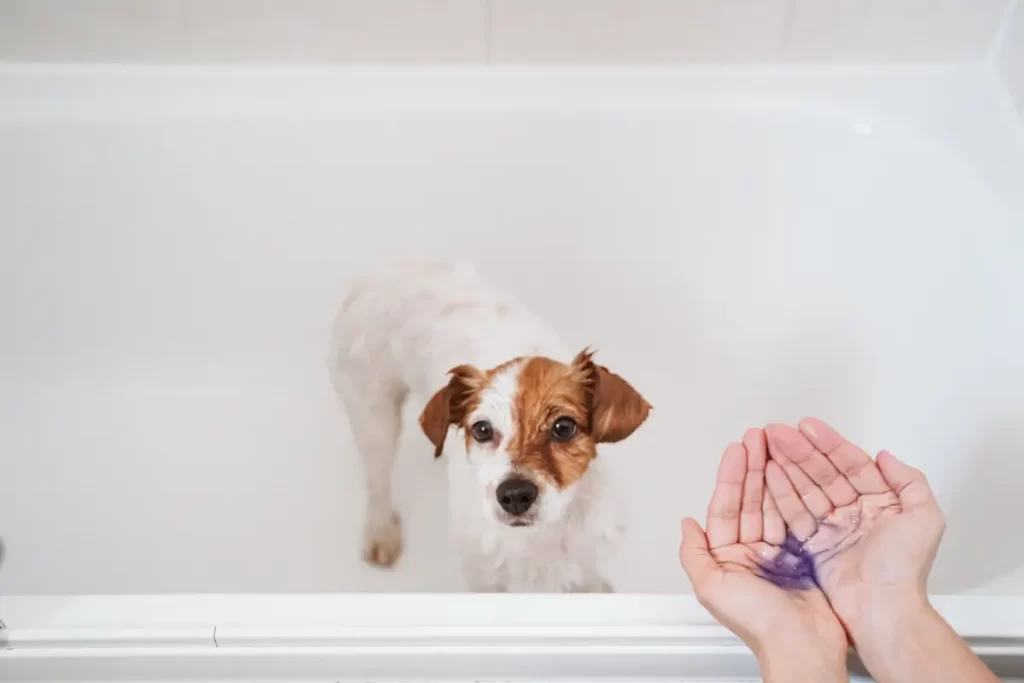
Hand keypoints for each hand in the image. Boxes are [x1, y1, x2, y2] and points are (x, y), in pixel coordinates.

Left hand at [680, 429, 847, 680]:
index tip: (737, 449)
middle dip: (753, 466)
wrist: (804, 646)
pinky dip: (795, 493)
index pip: (726, 507)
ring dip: (773, 474)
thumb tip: (685, 523)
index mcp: (728, 558)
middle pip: (750, 499)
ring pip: (773, 503)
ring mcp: (779, 554)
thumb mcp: (712, 588)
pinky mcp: (804, 556)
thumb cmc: (760, 625)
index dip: (731, 476)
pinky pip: (797, 516)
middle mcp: (751, 553)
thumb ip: (694, 554)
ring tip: (776, 445)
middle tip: (759, 437)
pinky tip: (794, 473)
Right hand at [762, 418, 945, 646]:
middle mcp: (854, 512)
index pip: (851, 464)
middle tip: (776, 431)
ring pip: (805, 488)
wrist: (882, 609)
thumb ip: (910, 481)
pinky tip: (767, 473)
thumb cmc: (903, 569)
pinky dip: (779, 492)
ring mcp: (832, 528)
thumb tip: (885, 455)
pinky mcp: (813, 544)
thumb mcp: (925, 518)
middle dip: (799, 450)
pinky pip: (793, 512)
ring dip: (785, 465)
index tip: (807, 426)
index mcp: (880, 503)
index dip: (829, 443)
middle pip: (823, 472)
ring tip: (766, 445)